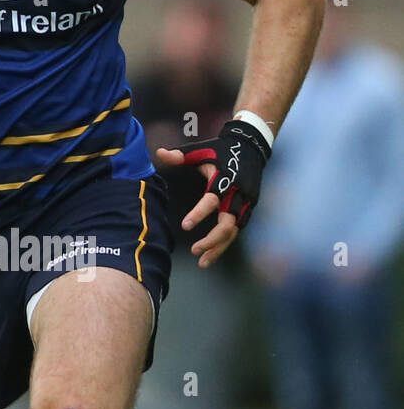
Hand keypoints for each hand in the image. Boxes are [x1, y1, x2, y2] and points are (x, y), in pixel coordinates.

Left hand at [156, 118, 270, 267]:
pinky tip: (214, 253)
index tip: (185, 226)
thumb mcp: (201, 151)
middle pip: (227, 224)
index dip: (199, 214)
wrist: (251, 146)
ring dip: (219, 248)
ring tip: (203, 262)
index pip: (212, 200)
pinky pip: (238, 230)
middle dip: (212, 240)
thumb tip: (159, 153)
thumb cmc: (221, 150)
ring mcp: (245, 203)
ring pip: (234, 232)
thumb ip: (180, 155)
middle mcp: (237, 194)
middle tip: (195, 251)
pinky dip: (226, 243)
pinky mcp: (249, 208)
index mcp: (224, 180)